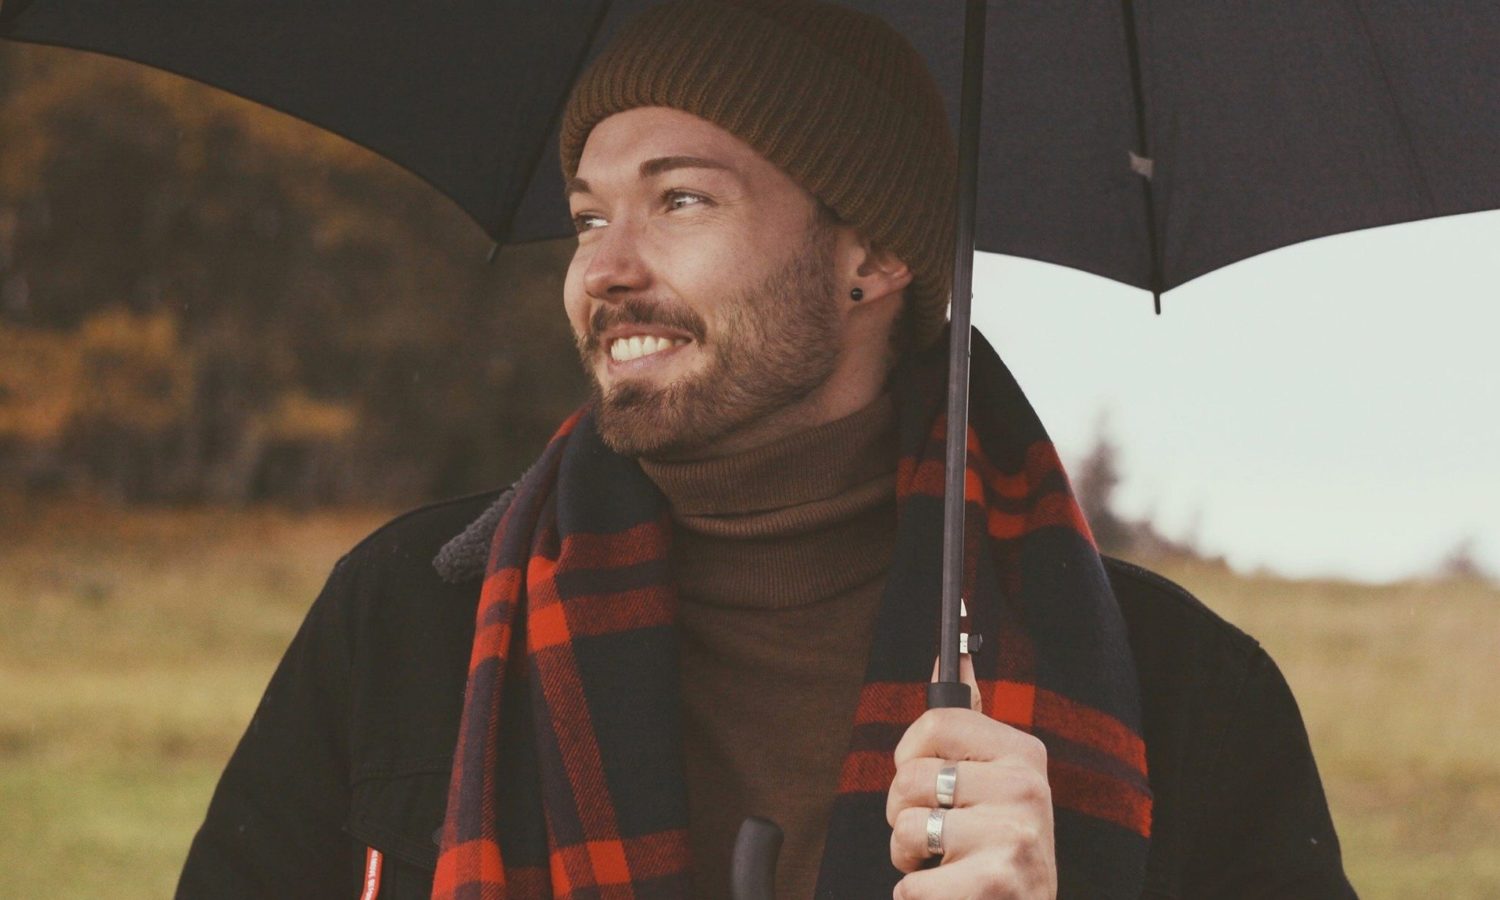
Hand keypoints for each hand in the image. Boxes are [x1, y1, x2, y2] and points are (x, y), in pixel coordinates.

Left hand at [884, 656, 1056, 898]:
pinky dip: (915, 896)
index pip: (936, 720)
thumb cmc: (999, 848)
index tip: (928, 780)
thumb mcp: (996, 781)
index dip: (911, 755)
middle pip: (908, 777)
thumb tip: (953, 655)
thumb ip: (968, 723)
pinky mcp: (993, 883)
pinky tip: (950, 894)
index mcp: (1023, 754)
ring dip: (908, 856)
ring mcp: (1012, 837)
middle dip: (903, 813)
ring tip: (944, 864)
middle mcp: (1025, 788)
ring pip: (904, 828)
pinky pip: (910, 885)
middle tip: (937, 834)